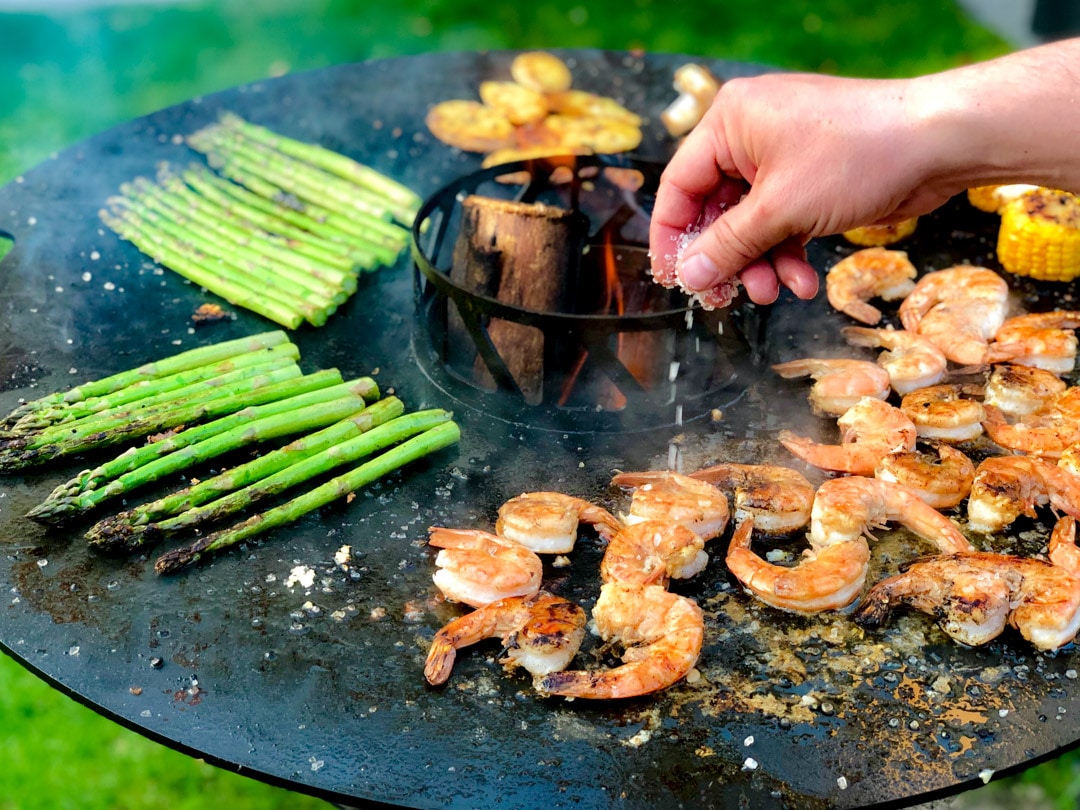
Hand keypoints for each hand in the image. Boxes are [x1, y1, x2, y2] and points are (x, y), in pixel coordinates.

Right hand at [649, 72, 960, 304]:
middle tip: (726, 297)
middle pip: (716, 209)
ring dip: (761, 262)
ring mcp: (783, 157)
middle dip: (728, 257)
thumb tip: (689, 277)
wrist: (939, 142)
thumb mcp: (780, 209)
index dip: (673, 237)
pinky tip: (804, 281)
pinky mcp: (812, 179)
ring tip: (775, 292)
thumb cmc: (858, 156)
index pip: (680, 185)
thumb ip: (727, 246)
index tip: (675, 279)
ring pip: (751, 223)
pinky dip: (789, 252)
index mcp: (730, 123)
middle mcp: (750, 136)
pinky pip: (783, 222)